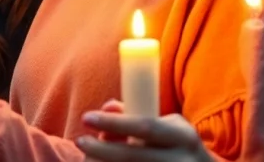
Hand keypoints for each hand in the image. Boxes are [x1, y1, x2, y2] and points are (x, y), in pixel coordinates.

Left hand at [76, 102, 211, 161]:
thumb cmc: (180, 150)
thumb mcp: (169, 130)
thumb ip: (138, 116)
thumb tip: (107, 107)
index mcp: (184, 137)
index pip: (145, 127)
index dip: (114, 123)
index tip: (86, 117)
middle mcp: (182, 161)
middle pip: (132, 156)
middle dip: (100, 149)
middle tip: (80, 141)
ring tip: (90, 157)